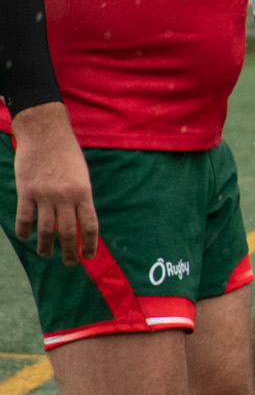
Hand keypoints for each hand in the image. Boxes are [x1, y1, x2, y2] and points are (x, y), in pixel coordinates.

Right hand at [12, 103, 97, 262]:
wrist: (45, 132)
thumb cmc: (67, 152)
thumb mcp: (82, 174)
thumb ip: (81, 197)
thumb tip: (81, 221)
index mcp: (83, 192)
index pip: (89, 225)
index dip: (90, 244)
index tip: (89, 256)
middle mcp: (65, 196)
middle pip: (68, 232)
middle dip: (69, 252)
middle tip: (70, 263)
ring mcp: (44, 194)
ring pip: (45, 230)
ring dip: (46, 246)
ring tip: (47, 254)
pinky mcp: (26, 191)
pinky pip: (24, 217)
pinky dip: (24, 231)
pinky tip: (25, 237)